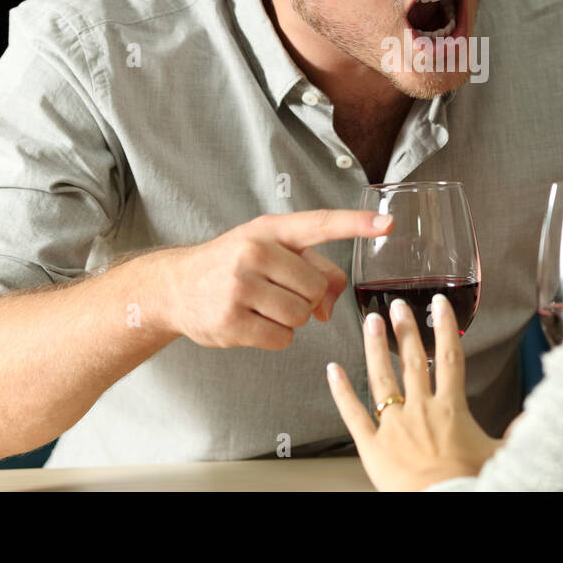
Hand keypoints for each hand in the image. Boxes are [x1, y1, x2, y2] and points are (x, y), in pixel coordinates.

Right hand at [161, 210, 392, 349]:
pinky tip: (253, 323)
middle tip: (280, 293)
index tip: (386, 224)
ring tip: (263, 307)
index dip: (356, 223)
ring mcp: (240, 287)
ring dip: (291, 320)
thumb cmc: (232, 265)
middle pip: (316, 288)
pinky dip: (275, 337)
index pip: (320, 224)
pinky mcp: (231, 321)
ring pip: (301, 316)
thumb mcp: (270, 251)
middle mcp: (253, 252)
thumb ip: (313, 268)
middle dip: (307, 298)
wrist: (175, 286)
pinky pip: (282, 339)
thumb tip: (334, 302)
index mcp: (269, 230)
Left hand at [327, 293, 502, 490]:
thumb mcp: (501, 452)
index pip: (448, 357)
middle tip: (396, 305)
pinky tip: (333, 370)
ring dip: (375, 346)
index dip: (445, 327)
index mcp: (450, 407)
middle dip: (404, 329)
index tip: (439, 305)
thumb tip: (533, 416)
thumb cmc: (473, 483)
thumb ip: (516, 430)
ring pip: (381, 377)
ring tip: (370, 322)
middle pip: (411, 359)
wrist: (447, 504)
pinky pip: (353, 412)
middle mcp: (420, 409)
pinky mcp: (372, 444)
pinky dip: (342, 391)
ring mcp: (394, 424)